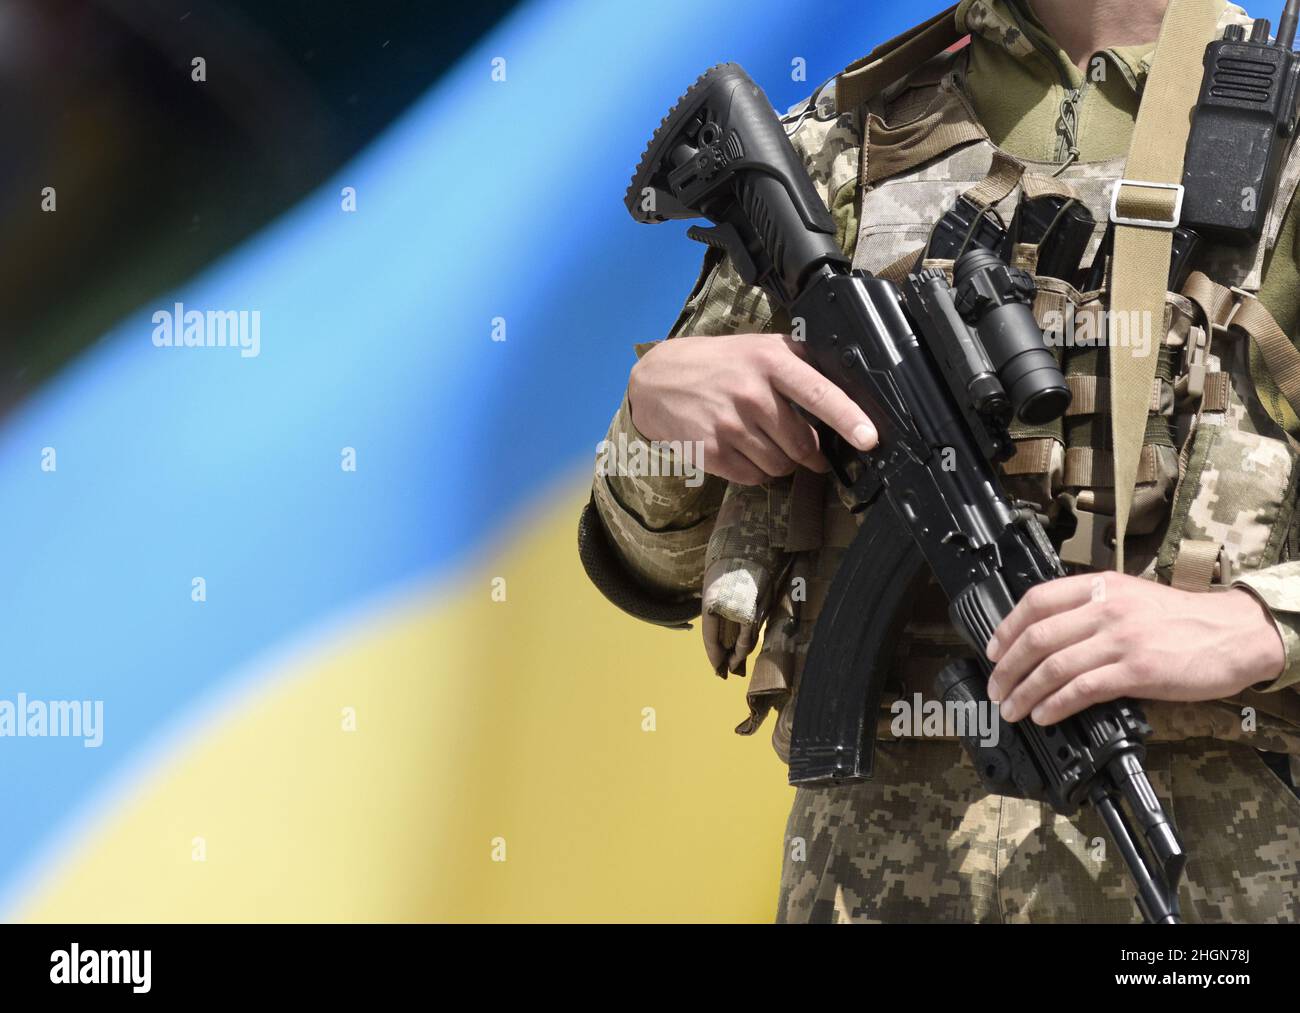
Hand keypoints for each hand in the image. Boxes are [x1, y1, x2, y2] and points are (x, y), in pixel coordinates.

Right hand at [627, 333, 876, 485]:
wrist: (658, 381)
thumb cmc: (720, 363)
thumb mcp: (761, 348)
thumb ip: (801, 365)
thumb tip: (850, 395)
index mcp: (770, 361)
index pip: (818, 393)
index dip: (848, 419)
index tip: (869, 439)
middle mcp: (751, 393)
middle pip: (803, 444)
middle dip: (809, 452)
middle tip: (800, 442)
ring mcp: (730, 425)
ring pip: (780, 465)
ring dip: (780, 460)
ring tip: (760, 438)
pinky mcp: (712, 452)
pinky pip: (754, 477)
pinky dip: (756, 471)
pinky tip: (741, 448)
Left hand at [985, 572, 1284, 725]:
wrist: (1232, 632)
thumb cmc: (1180, 619)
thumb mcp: (1129, 597)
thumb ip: (1089, 608)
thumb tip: (1045, 637)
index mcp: (1099, 586)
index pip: (1036, 601)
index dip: (1006, 628)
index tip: (992, 652)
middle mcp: (1105, 609)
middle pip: (1037, 637)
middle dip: (1007, 667)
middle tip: (995, 688)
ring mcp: (1120, 639)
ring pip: (1054, 665)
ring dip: (1024, 692)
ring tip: (1012, 709)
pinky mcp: (1137, 670)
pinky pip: (1082, 689)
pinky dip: (1055, 704)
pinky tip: (1044, 715)